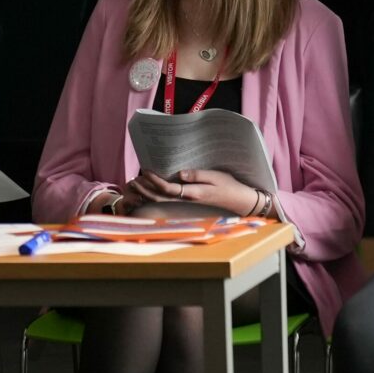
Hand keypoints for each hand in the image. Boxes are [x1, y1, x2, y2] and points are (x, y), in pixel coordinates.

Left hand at [124, 168, 259, 215]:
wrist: (240, 201)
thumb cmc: (229, 186)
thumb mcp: (216, 176)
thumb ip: (198, 175)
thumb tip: (180, 173)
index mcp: (193, 193)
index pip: (169, 189)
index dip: (156, 181)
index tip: (146, 171)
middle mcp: (188, 198)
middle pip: (161, 197)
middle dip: (145, 189)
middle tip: (133, 180)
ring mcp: (188, 201)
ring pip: (162, 200)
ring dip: (148, 193)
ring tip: (136, 183)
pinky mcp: (189, 199)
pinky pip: (168, 198)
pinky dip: (156, 194)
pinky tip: (150, 187)